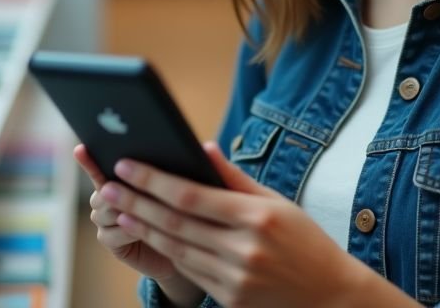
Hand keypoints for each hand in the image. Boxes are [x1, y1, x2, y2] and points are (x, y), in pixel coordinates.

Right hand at [73, 144, 197, 297]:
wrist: (182, 246)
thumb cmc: (180, 213)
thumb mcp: (176, 189)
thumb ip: (167, 173)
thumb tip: (187, 150)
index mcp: (119, 179)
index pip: (100, 167)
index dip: (89, 160)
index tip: (80, 148)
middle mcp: (106, 197)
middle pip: (103, 191)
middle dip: (120, 192)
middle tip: (140, 193)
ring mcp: (105, 220)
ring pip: (105, 212)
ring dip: (125, 213)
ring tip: (148, 215)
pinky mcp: (110, 241)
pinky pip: (111, 234)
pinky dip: (126, 232)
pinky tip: (139, 233)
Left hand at [99, 142, 384, 307]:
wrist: (332, 297)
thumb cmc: (306, 242)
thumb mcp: (278, 203)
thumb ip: (236, 178)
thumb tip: (203, 148)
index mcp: (258, 217)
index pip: (191, 195)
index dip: (152, 180)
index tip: (126, 166)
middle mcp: (244, 248)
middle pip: (175, 222)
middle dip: (135, 203)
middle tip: (107, 187)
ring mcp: (236, 278)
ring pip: (176, 248)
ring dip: (142, 229)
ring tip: (118, 211)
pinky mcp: (231, 299)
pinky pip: (190, 271)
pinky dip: (166, 251)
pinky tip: (148, 236)